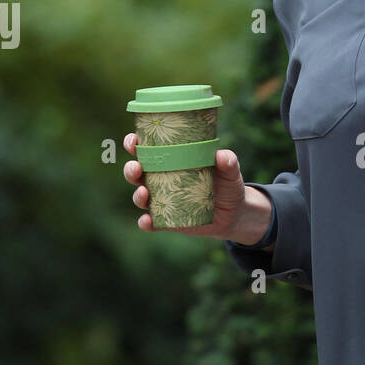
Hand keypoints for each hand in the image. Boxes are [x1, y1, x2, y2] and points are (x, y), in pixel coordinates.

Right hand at [122, 133, 251, 237]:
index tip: (134, 141)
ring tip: (144, 193)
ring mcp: (161, 201)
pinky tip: (147, 220)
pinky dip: (145, 222)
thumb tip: (221, 156)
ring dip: (137, 195)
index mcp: (170, 160)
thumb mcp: (230, 171)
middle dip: (131, 169)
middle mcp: (160, 179)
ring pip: (140, 197)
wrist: (234, 213)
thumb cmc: (227, 184)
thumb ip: (228, 161)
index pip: (145, 149)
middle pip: (136, 172)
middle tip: (136, 167)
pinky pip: (150, 223)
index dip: (134, 144)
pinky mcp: (166, 221)